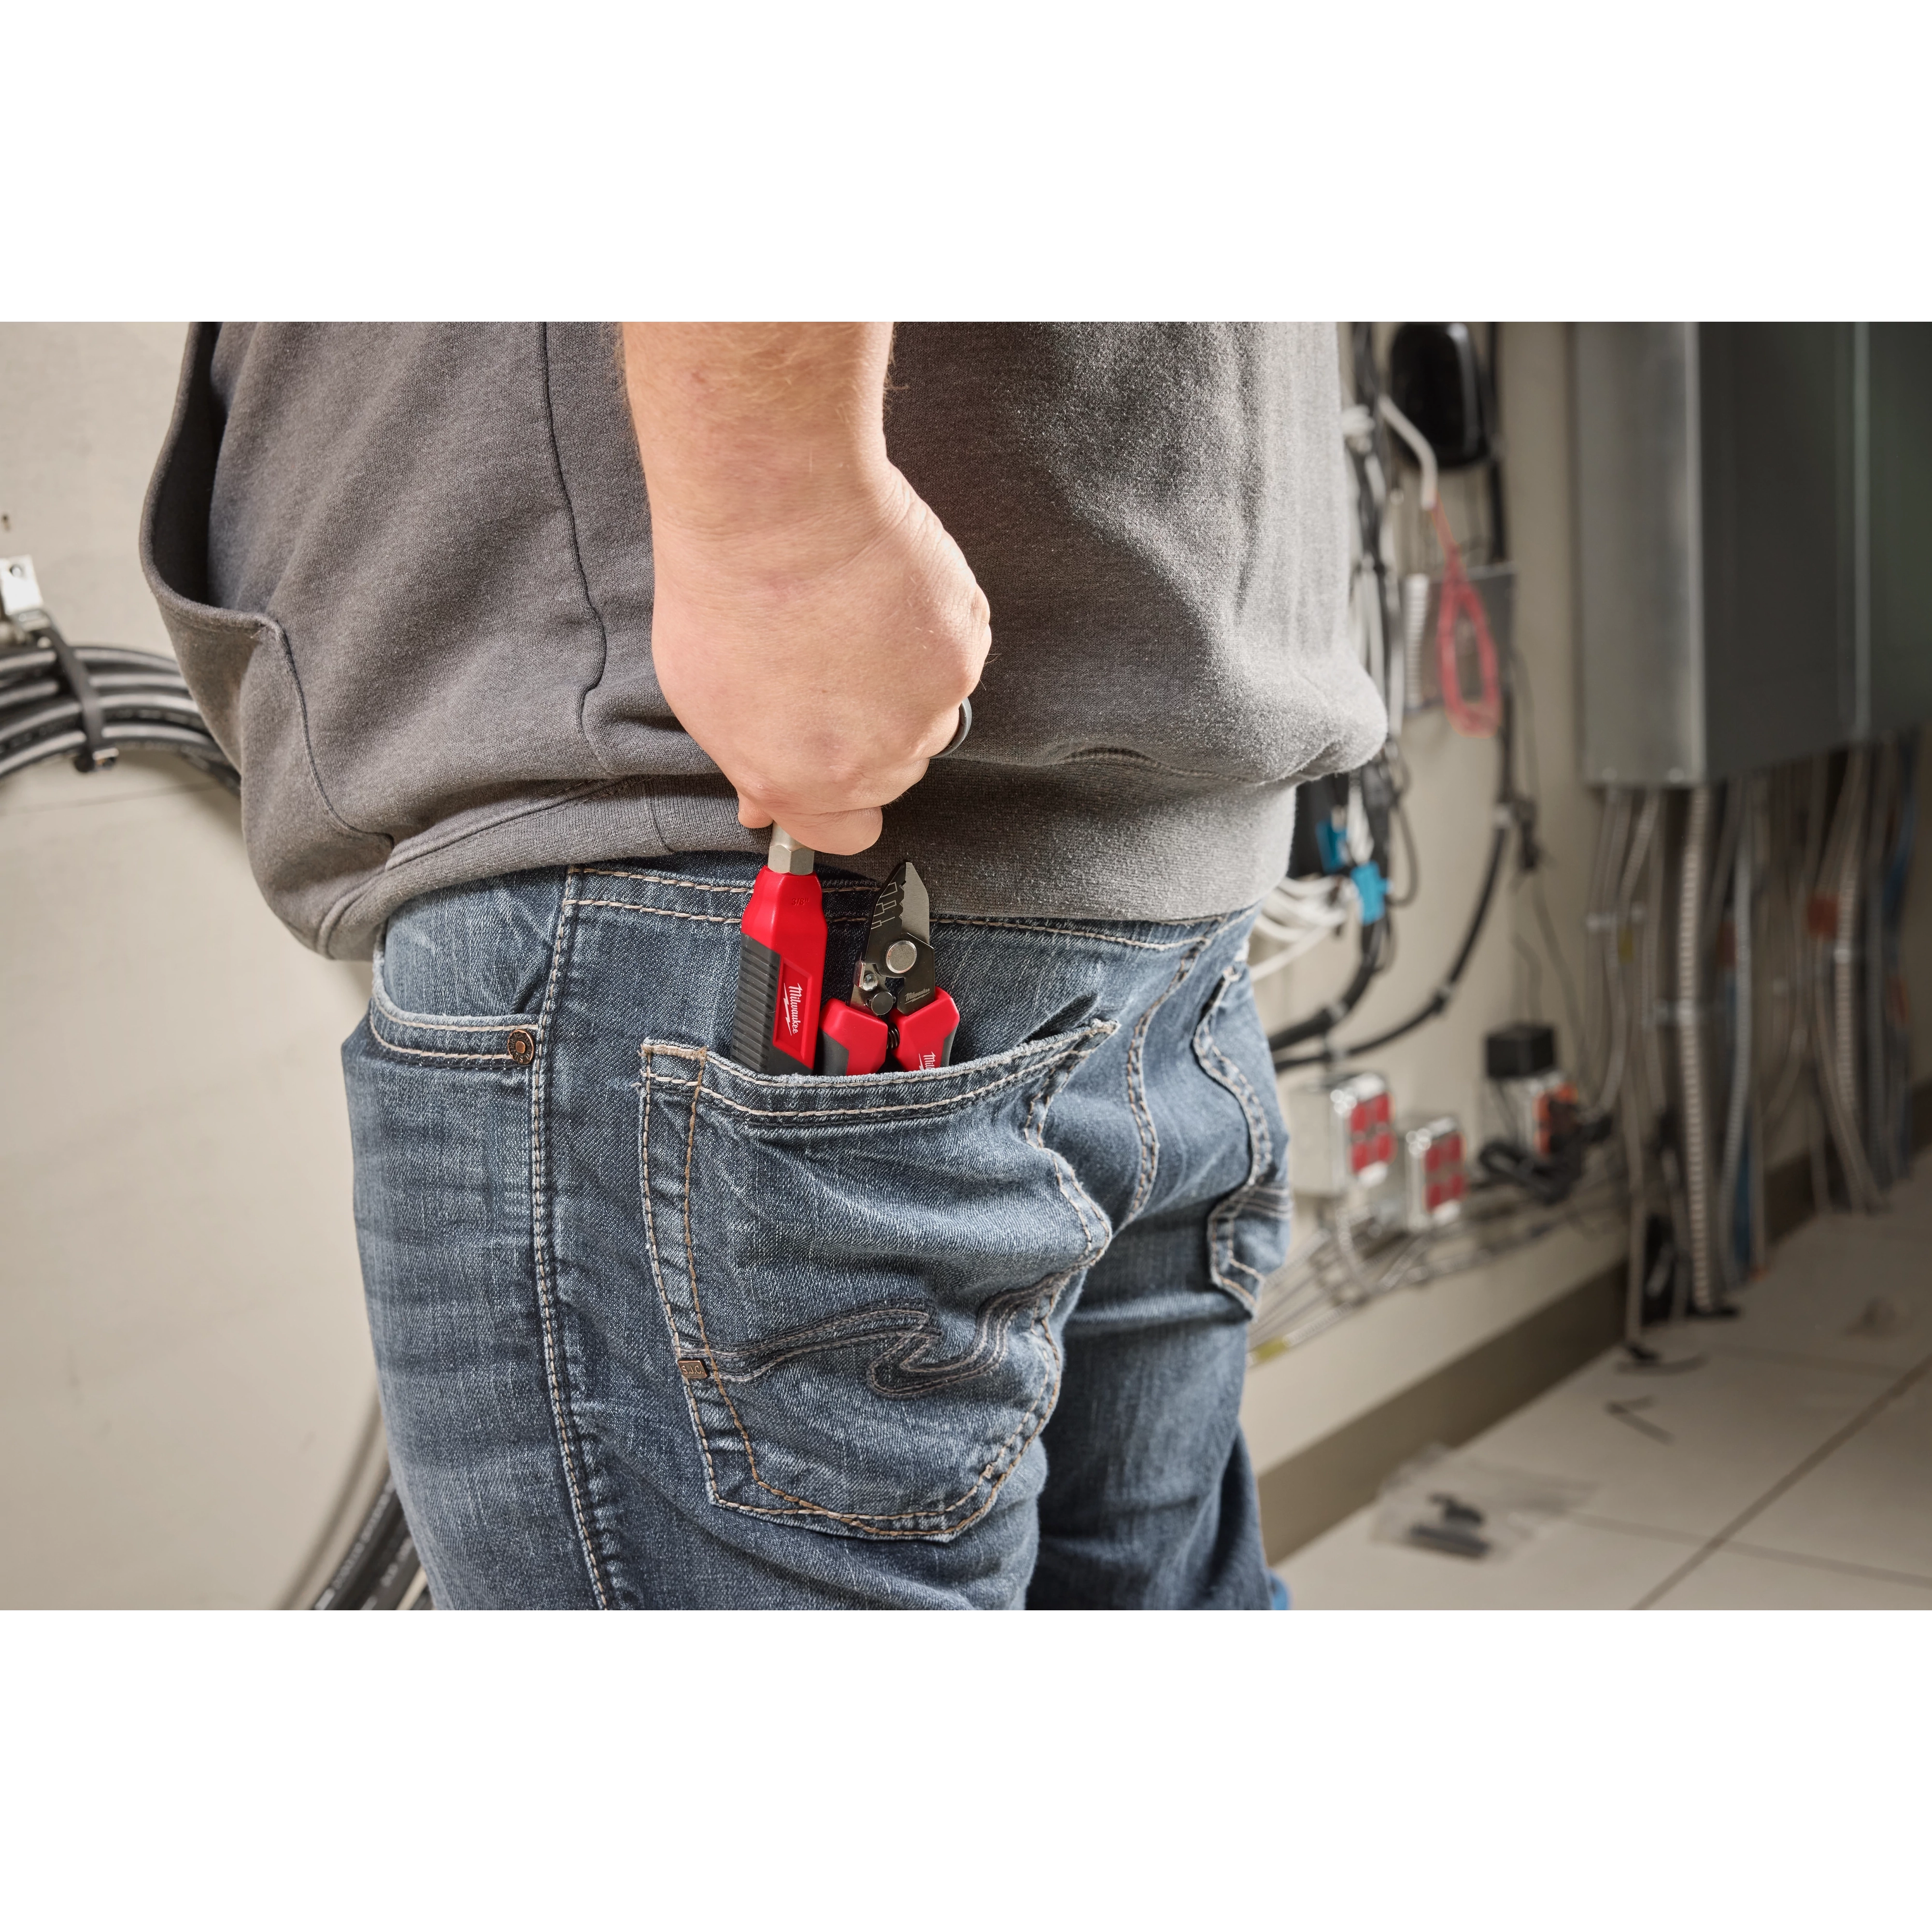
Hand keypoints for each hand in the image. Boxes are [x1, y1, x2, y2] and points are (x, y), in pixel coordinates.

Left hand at [625, 322, 988, 855]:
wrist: (776, 505)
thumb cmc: (723, 589)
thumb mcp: (702, 697)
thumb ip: (748, 759)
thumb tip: (762, 801)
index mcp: (805, 783)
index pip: (847, 833)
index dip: (838, 802)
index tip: (830, 766)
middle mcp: (875, 760)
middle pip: (893, 772)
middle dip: (868, 733)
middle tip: (832, 666)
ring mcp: (929, 707)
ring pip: (931, 715)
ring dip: (905, 683)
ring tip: (856, 620)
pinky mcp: (964, 649)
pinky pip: (957, 656)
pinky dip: (931, 630)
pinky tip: (887, 591)